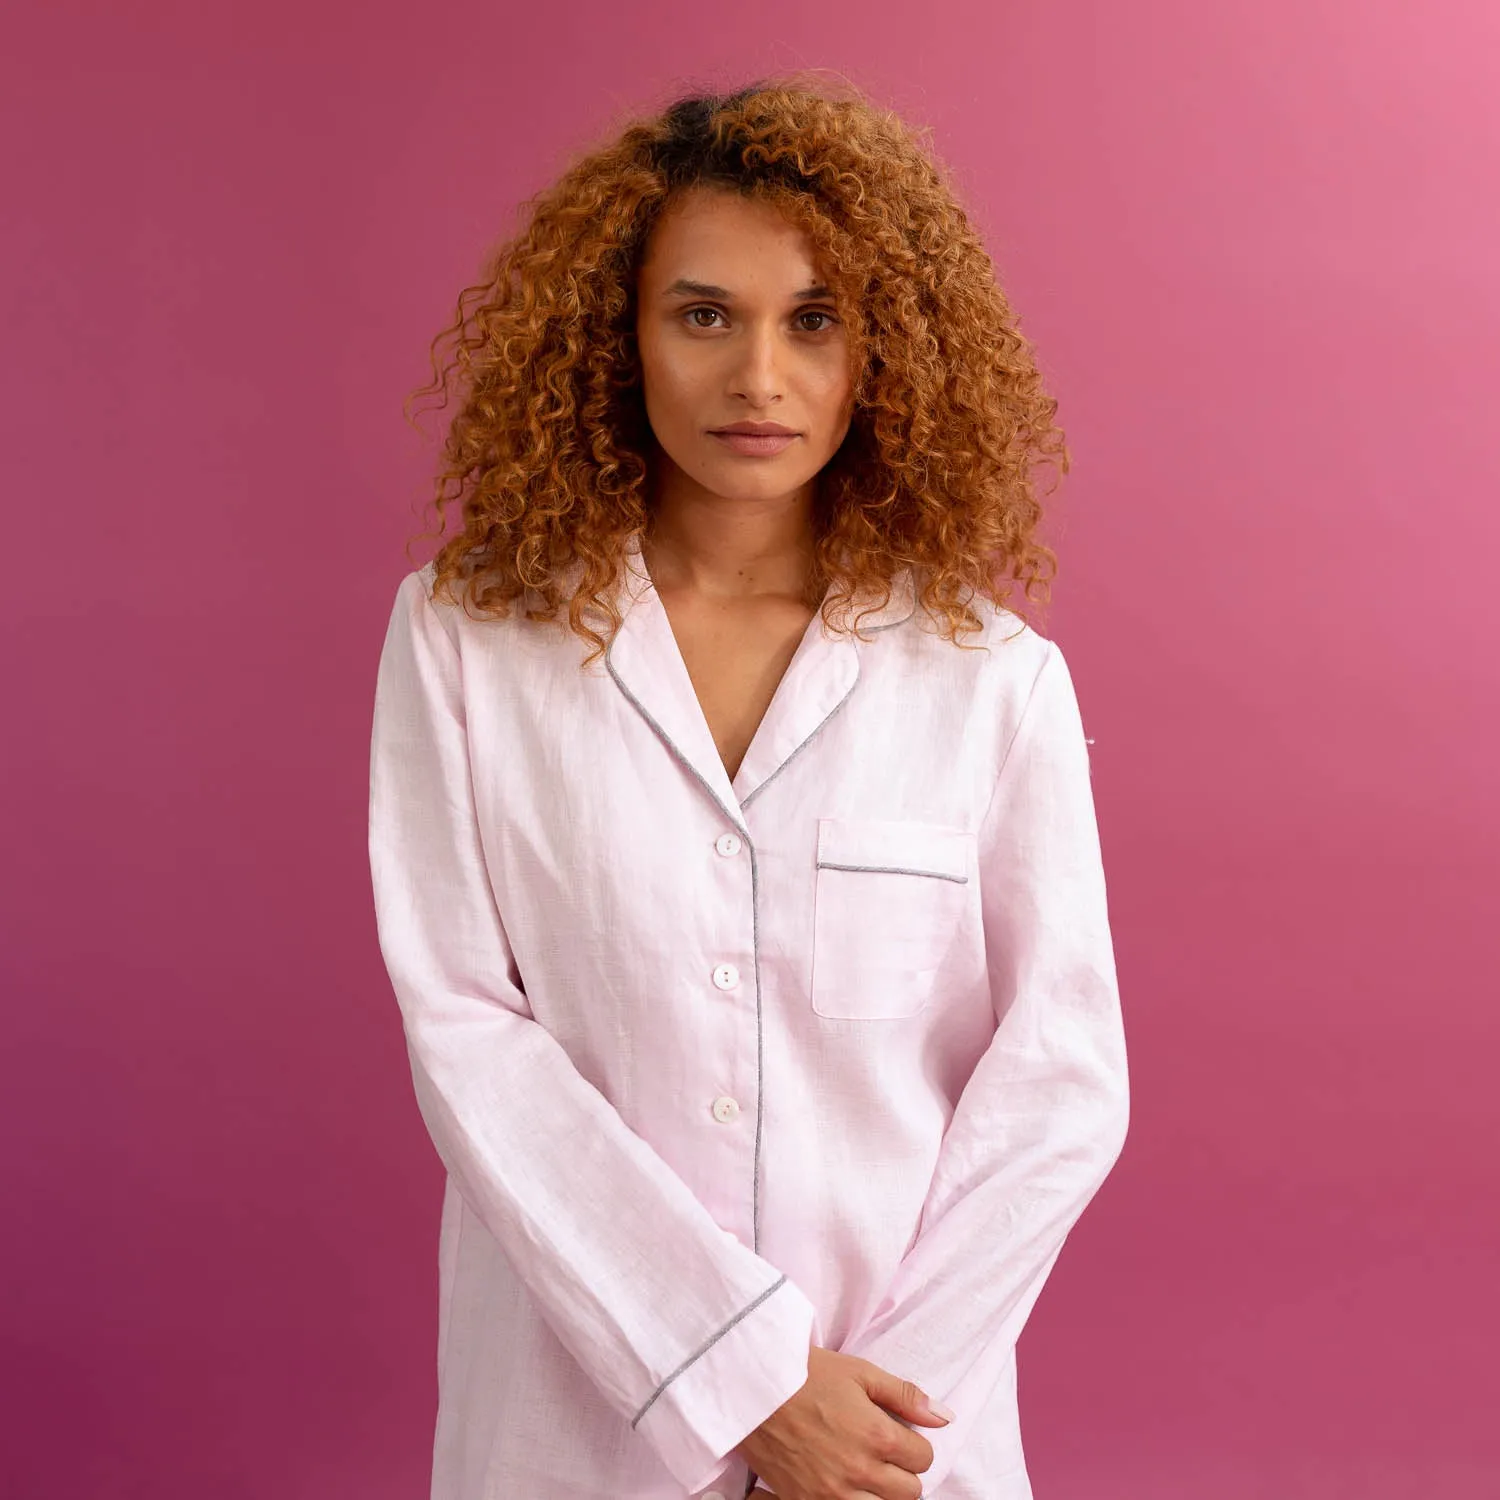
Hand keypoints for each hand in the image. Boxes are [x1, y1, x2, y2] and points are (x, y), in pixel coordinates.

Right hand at [734, 1345, 950, 1499]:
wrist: (754, 1388)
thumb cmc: (807, 1374)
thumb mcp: (860, 1372)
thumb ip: (905, 1396)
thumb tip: (945, 1417)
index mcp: (876, 1436)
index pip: (923, 1458)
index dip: (914, 1443)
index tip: (897, 1433)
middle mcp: (859, 1472)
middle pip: (909, 1492)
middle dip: (902, 1470)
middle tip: (881, 1450)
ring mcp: (832, 1495)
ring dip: (880, 1492)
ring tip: (864, 1469)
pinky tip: (844, 1483)